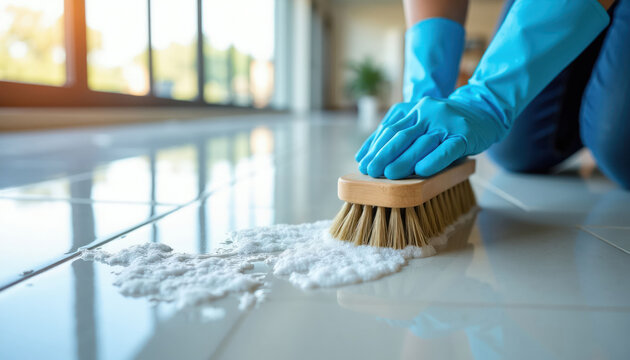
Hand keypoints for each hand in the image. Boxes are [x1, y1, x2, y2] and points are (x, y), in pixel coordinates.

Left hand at [355, 96, 506, 178]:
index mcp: (414, 108)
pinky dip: (433, 160)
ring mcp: (446, 122)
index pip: (390, 128)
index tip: (363, 163)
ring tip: (389, 175)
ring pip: (422, 143)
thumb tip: (366, 155)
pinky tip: (421, 171)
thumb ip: (397, 133)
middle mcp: (428, 112)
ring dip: (404, 160)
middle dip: (384, 155)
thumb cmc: (446, 123)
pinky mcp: (464, 134)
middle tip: (372, 171)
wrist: (485, 110)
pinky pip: (447, 149)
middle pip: (402, 135)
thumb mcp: (421, 121)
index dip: (375, 146)